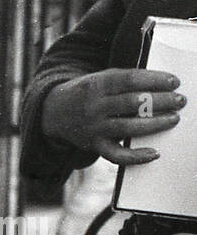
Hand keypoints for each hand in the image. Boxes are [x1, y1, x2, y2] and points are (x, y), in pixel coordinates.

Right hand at [41, 68, 184, 164]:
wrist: (53, 112)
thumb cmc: (85, 93)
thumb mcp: (99, 78)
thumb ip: (124, 78)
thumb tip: (158, 81)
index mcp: (97, 85)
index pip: (130, 80)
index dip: (155, 80)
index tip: (174, 82)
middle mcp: (94, 107)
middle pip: (132, 103)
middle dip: (161, 101)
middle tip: (179, 100)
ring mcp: (94, 128)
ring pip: (128, 127)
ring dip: (156, 123)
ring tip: (173, 118)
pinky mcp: (94, 145)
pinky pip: (116, 155)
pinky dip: (136, 156)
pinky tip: (154, 153)